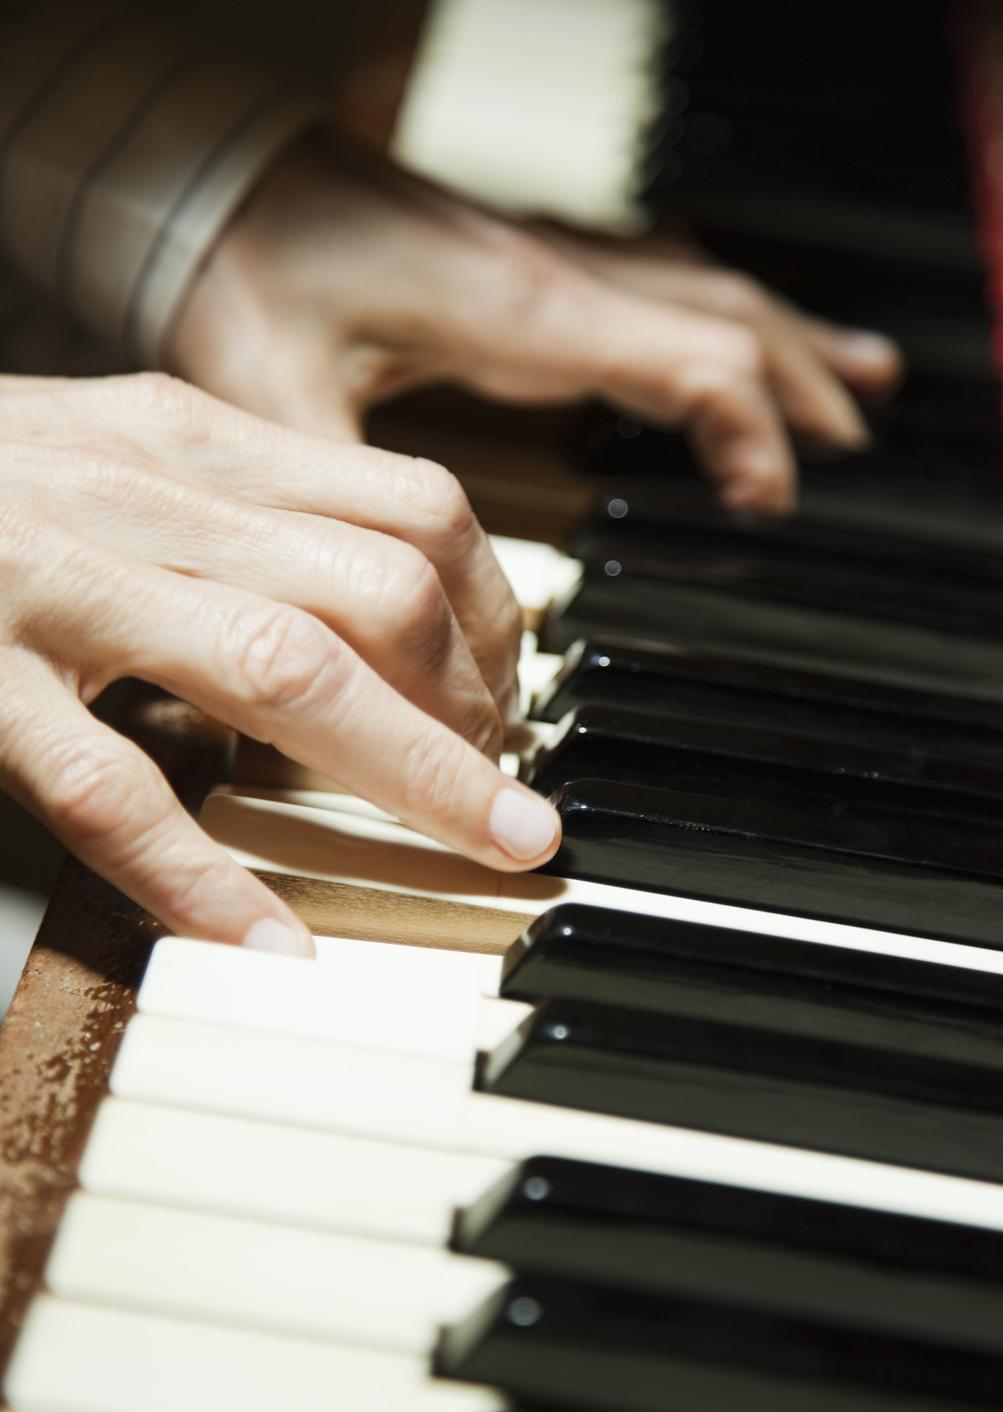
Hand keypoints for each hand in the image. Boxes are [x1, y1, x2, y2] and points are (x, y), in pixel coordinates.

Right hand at [0, 373, 557, 953]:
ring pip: (284, 671)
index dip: (496, 617)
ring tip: (483, 850)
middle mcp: (143, 494)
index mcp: (190, 439)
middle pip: (381, 594)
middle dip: (478, 714)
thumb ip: (234, 516)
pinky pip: (105, 783)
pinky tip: (270, 944)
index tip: (514, 700)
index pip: (413, 507)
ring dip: (412, 775)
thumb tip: (371, 606)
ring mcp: (52, 581)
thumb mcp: (113, 457)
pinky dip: (200, 871)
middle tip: (509, 803)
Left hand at [171, 135, 899, 516]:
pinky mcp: (519, 261)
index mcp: (518, 314)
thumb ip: (338, 503)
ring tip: (853, 377)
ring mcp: (543, 261)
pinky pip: (652, 275)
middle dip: (803, 381)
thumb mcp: (275, 398)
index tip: (768, 505)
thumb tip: (380, 613)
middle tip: (857, 441)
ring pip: (700, 288)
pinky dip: (713, 308)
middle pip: (724, 318)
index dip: (753, 432)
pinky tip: (726, 319)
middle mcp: (551, 278)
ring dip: (782, 334)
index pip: (692, 361)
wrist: (207, 176)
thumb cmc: (241, 268)